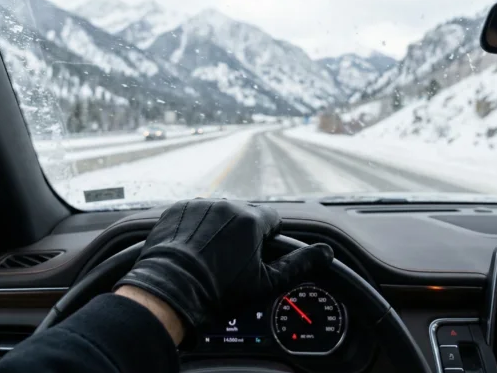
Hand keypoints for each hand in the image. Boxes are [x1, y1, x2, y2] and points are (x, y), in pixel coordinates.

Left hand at [115, 198, 333, 342]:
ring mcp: (200, 205)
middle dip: (243, 233)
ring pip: (219, 213)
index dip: (268, 239)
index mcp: (252, 220)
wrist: (171, 291)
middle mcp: (227, 206)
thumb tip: (324, 253)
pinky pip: (195, 213)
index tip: (257, 255)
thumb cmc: (218, 291)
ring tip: (208, 255)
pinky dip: (196, 226)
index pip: (273, 220)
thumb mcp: (265, 283)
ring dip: (219, 228)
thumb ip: (298, 264)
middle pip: (245, 215)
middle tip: (231, 260)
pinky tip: (192, 247)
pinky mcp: (178, 209)